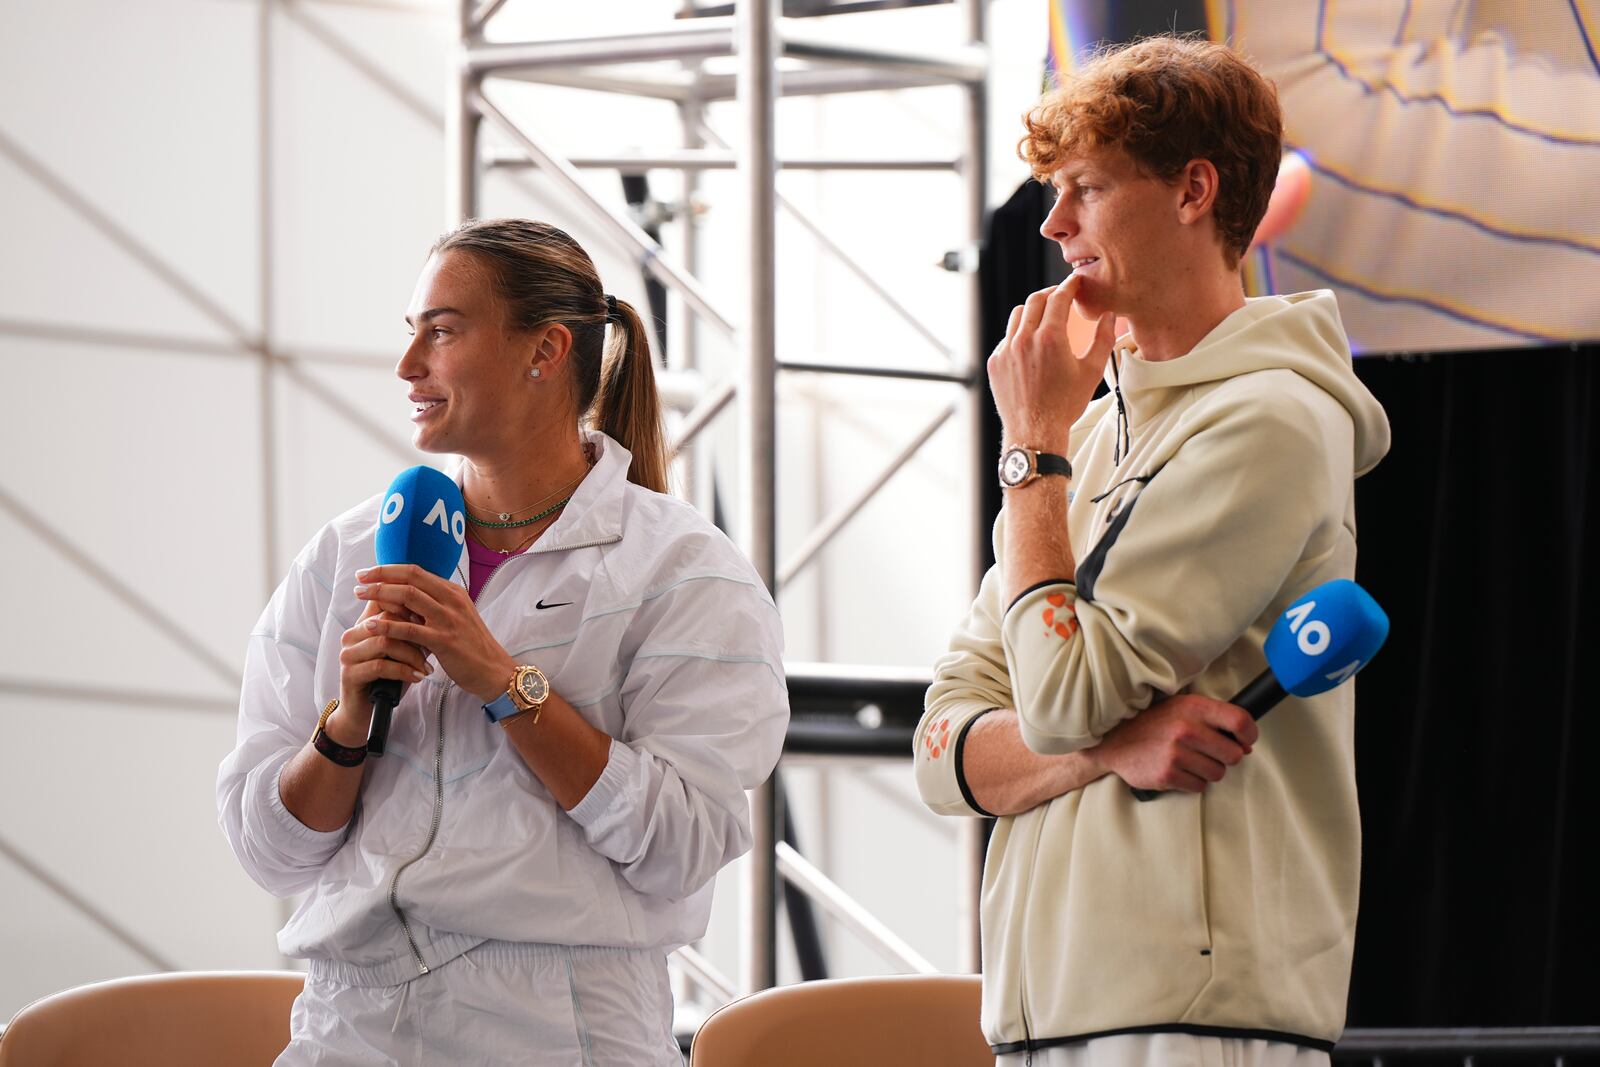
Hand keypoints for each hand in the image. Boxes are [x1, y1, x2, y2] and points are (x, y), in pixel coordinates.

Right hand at [332, 600, 431, 741]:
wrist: (367, 711)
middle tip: (432, 646)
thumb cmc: (389, 678)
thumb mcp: (402, 649)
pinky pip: (380, 665)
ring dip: (412, 655)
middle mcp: (353, 634)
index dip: (410, 607)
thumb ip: (410, 629)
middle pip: (388, 620)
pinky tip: (417, 677)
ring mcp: (349, 653)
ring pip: (385, 641)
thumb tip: (435, 608)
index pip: (385, 600)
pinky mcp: (349, 673)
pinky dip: (404, 671)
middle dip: (415, 633)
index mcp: (365, 623)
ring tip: (426, 667)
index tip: (430, 619)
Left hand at [354, 564, 516, 702]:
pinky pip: (409, 629)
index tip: (368, 572)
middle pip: (410, 577)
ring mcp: (448, 619)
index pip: (416, 571)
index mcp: (453, 592)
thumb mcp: (455, 618)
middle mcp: (451, 600)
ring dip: (380, 594)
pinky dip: (387, 626)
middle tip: (359, 579)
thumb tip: (403, 598)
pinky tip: (370, 626)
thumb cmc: (471, 646)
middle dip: (380, 575)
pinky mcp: (443, 641)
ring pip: (408, 597)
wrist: (493, 670)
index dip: (389, 569)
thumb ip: (433, 606)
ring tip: (360, 596)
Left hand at [987, 274, 1114, 450]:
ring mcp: (1005, 351)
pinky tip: (1031, 345)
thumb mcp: (1092, 371)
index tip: (1075, 281)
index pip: (1058, 298)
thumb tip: (1109, 316)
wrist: (1035, 432)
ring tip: (1045, 318)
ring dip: (1032, 311)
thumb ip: (1103, 339)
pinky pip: (1006, 338)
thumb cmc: (1064, 405)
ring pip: (1017, 316)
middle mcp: (1023, 340)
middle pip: (1035, 300)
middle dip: (1050, 293)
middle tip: (1061, 295)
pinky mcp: (995, 363)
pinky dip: (1019, 335)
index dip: (1069, 285)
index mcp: (1049, 338)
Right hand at [1092, 694, 1258, 793]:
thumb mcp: (1181, 708)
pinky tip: (1178, 770)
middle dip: (1225, 758)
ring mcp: (1176, 753)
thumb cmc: (1154, 724)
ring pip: (1218, 774)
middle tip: (1208, 753)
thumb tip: (1245, 745)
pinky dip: (1192, 782)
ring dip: (1208, 771)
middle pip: (1234, 755)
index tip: (1245, 742)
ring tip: (1189, 761)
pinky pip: (1199, 786)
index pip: (1240, 721)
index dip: (1250, 735)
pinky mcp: (1168, 775)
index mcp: (1194, 707)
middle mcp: (1187, 729)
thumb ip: (1213, 719)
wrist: (1114, 740)